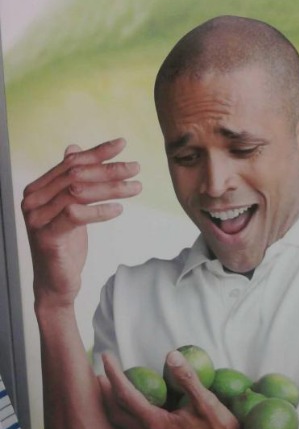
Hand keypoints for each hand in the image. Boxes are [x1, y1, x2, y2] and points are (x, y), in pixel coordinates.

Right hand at [22, 138, 140, 306]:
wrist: (56, 283)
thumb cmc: (65, 244)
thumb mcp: (69, 208)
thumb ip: (70, 180)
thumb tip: (73, 148)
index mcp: (37, 189)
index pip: (71, 163)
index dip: (97, 152)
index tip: (122, 144)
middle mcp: (33, 200)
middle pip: (76, 175)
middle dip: (109, 170)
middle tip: (135, 168)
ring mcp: (37, 218)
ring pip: (78, 192)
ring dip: (111, 188)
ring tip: (135, 187)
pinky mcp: (47, 236)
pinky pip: (76, 215)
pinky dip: (100, 210)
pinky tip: (118, 209)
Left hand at [99, 352, 260, 428]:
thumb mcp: (207, 402)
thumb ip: (187, 378)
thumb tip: (170, 355)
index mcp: (156, 424)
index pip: (126, 396)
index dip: (114, 375)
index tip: (107, 357)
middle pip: (116, 411)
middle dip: (104, 390)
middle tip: (99, 371)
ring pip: (123, 422)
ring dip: (112, 402)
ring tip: (108, 385)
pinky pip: (133, 427)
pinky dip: (124, 412)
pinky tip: (132, 405)